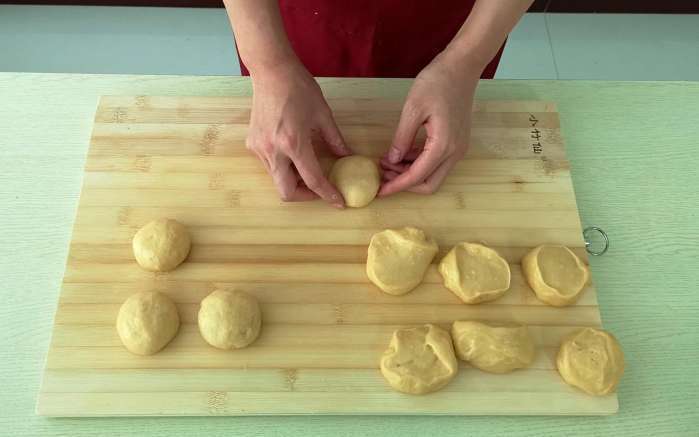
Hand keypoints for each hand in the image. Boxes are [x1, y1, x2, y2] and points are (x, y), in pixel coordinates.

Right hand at [247, 63, 349, 206]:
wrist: (271, 70)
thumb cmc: (299, 87)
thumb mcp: (323, 114)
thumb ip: (335, 139)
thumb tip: (347, 156)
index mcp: (293, 143)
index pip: (312, 179)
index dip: (327, 194)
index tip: (338, 202)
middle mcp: (273, 150)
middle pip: (286, 192)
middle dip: (304, 196)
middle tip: (319, 190)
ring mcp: (259, 148)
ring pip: (277, 180)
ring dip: (293, 181)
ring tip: (308, 169)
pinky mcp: (253, 144)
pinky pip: (270, 165)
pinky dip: (283, 168)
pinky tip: (293, 155)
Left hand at [379, 56, 478, 195]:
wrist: (462, 67)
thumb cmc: (437, 82)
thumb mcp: (413, 109)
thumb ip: (402, 138)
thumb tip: (392, 161)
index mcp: (444, 145)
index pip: (417, 176)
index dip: (397, 186)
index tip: (379, 191)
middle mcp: (455, 152)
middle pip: (429, 184)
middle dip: (405, 184)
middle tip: (383, 175)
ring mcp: (458, 148)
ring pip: (433, 175)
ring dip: (411, 174)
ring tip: (387, 162)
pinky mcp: (457, 142)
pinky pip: (437, 162)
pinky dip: (418, 163)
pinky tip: (401, 154)